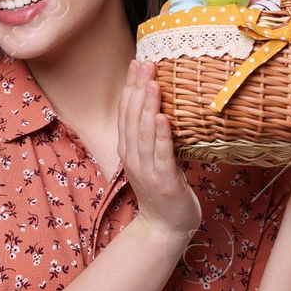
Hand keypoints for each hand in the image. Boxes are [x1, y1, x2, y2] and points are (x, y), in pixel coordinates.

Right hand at [118, 59, 201, 239]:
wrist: (165, 227)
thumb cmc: (163, 191)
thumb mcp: (152, 159)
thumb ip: (152, 136)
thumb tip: (162, 105)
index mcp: (128, 150)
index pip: (125, 112)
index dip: (129, 87)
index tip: (136, 63)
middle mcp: (133, 158)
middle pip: (131, 118)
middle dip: (137, 89)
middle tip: (144, 64)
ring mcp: (147, 170)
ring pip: (143, 133)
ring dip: (147, 106)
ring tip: (152, 83)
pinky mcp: (164, 182)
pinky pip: (162, 155)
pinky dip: (161, 135)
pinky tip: (162, 118)